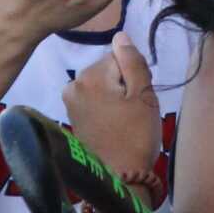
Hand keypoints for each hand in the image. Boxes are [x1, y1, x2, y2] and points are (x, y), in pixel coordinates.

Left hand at [62, 33, 165, 206]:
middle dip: (124, 83)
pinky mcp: (72, 114)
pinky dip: (106, 105)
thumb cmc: (136, 135)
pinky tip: (113, 124)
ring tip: (125, 118)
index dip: (135, 74)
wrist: (119, 177)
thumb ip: (133, 61)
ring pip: (103, 83)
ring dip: (116, 95)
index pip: (120, 56)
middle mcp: (74, 83)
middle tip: (134, 110)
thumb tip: (120, 35)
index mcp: (91, 75)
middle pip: (109, 69)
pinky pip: (94, 97)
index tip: (139, 96)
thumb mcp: (143, 95)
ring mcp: (70, 100)